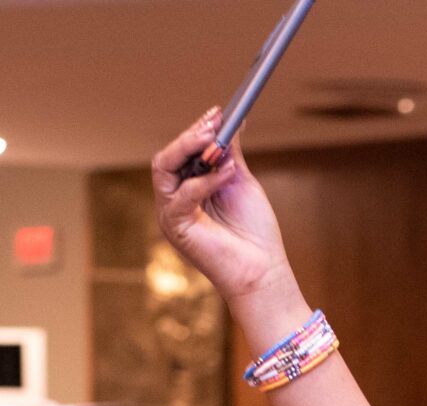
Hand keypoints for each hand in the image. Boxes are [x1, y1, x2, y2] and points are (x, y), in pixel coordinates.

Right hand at [151, 111, 296, 306]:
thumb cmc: (254, 233)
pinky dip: (205, 180)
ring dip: (189, 149)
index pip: (180, 153)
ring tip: (215, 139)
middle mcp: (174, 200)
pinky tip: (228, 171)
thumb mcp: (240, 182)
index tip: (218, 112)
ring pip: (164, 169)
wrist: (263, 272)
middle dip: (190, 136)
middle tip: (214, 122)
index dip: (196, 130)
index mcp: (187, 189)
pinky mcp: (175, 228)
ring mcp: (171, 214)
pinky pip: (182, 195)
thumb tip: (230, 122)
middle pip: (166, 157)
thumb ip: (230, 154)